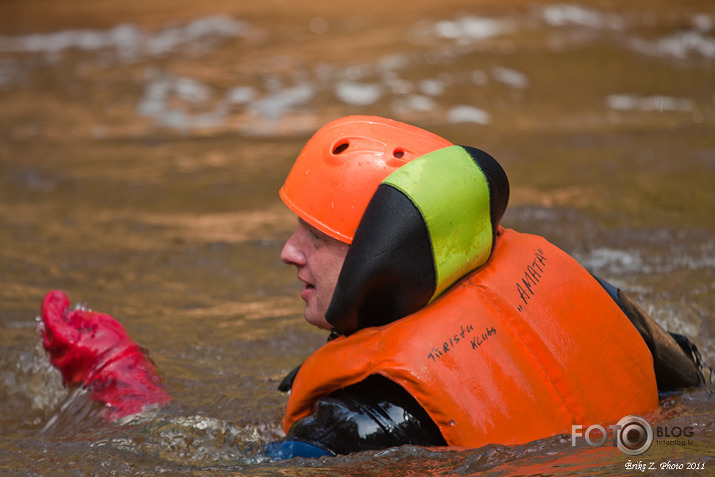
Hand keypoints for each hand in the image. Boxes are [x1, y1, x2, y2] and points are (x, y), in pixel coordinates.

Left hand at [41, 290, 170, 419]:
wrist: (126, 378)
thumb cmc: (118, 351)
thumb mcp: (104, 324)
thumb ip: (85, 318)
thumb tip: (74, 316)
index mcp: (66, 341)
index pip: (50, 319)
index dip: (52, 304)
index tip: (57, 295)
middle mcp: (60, 357)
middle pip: (49, 335)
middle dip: (55, 320)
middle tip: (65, 310)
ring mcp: (64, 370)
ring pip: (56, 348)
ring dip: (62, 334)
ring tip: (78, 327)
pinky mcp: (71, 379)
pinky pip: (65, 359)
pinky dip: (69, 348)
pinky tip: (83, 343)